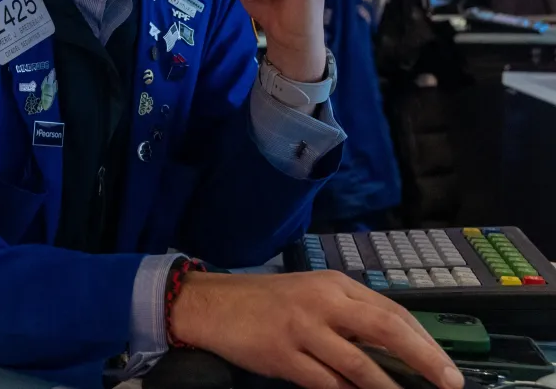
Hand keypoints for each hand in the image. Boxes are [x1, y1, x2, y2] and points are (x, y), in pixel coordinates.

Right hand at [171, 271, 462, 388]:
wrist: (211, 304)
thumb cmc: (264, 302)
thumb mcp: (310, 295)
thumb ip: (347, 314)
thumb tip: (394, 347)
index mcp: (334, 284)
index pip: (391, 310)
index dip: (424, 340)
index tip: (448, 366)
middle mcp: (322, 301)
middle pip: (386, 329)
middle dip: (424, 359)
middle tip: (451, 382)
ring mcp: (302, 328)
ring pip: (359, 363)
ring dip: (389, 387)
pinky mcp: (282, 354)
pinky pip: (325, 382)